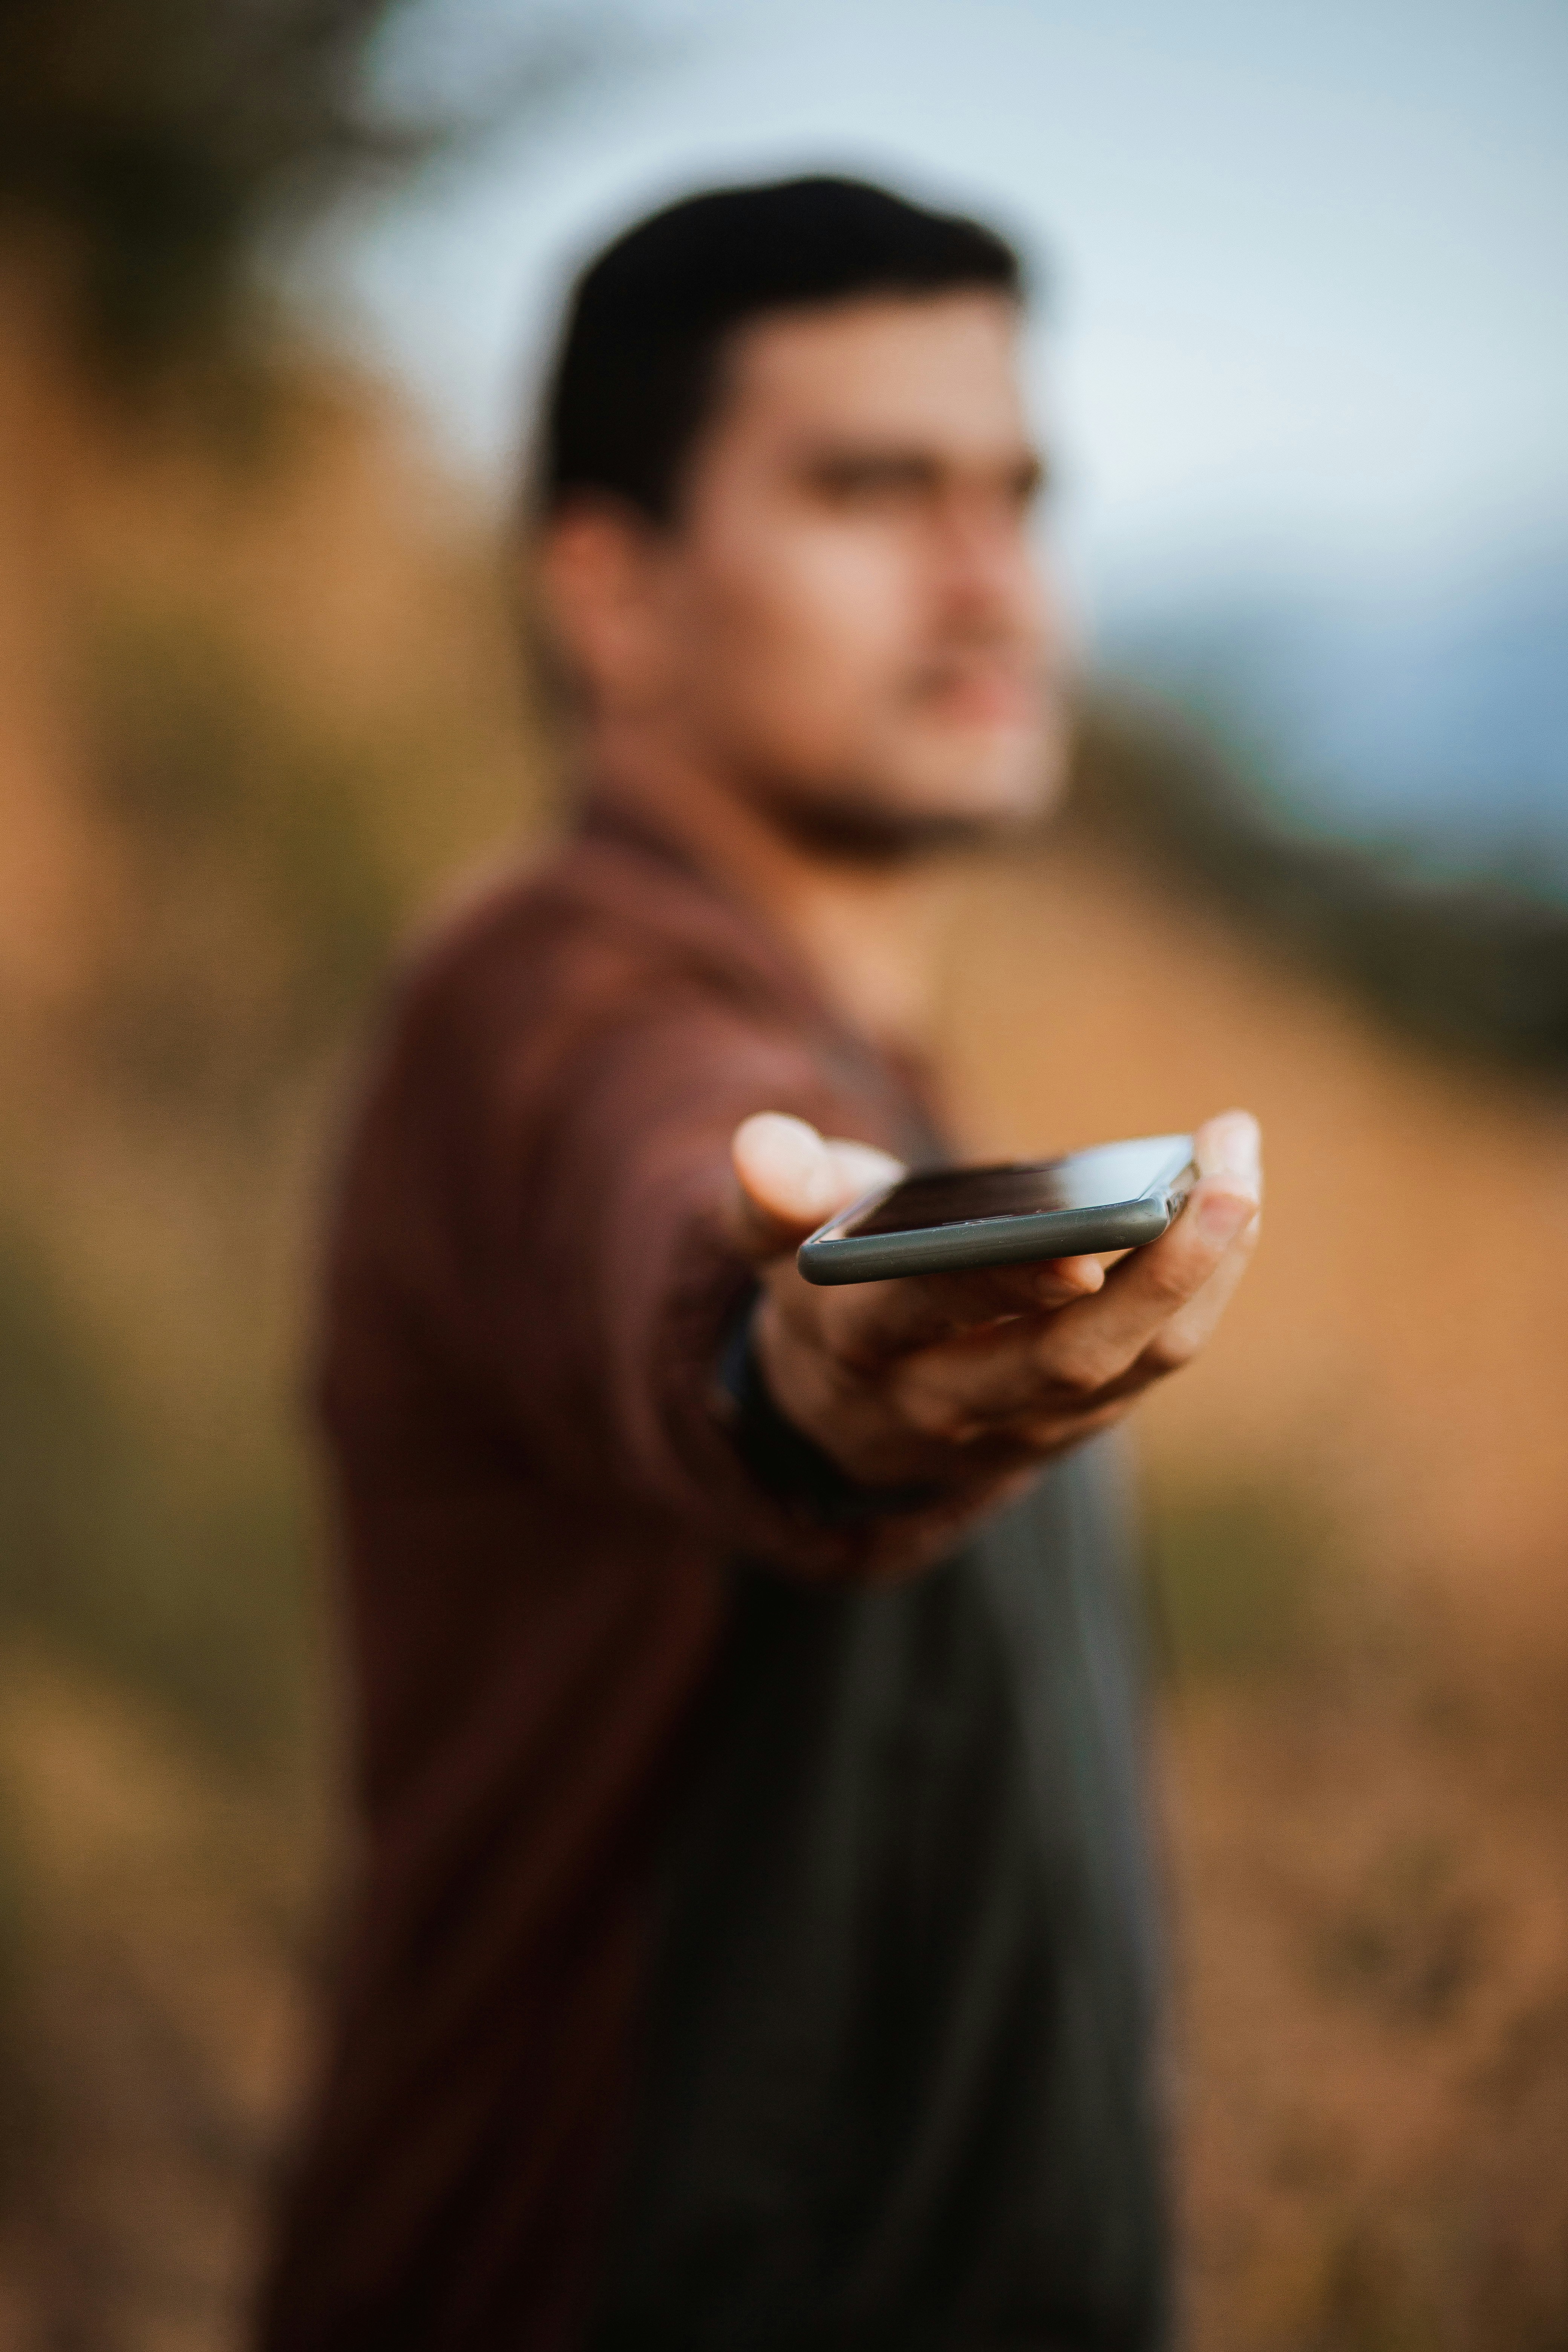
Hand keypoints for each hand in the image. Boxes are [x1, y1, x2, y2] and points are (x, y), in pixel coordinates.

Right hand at [729, 1110, 1261, 1495]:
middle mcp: (942, 1403)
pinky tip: (1229, 1212)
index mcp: (857, 1346)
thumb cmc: (822, 1287)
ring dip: (1201, 1275)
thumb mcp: (770, 1240)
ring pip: (1129, 1365)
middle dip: (1155, 1275)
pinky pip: (1152, 1363)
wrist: (841, 1415)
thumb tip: (762, 1147)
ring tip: (1240, 1175)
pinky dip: (1201, 1288)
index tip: (1078, 1235)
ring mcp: (1018, 1425)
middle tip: (1228, 1183)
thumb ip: (769, 1191)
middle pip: (1063, 1359)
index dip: (1004, 1279)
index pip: (930, 1313)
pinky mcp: (1075, 1425)